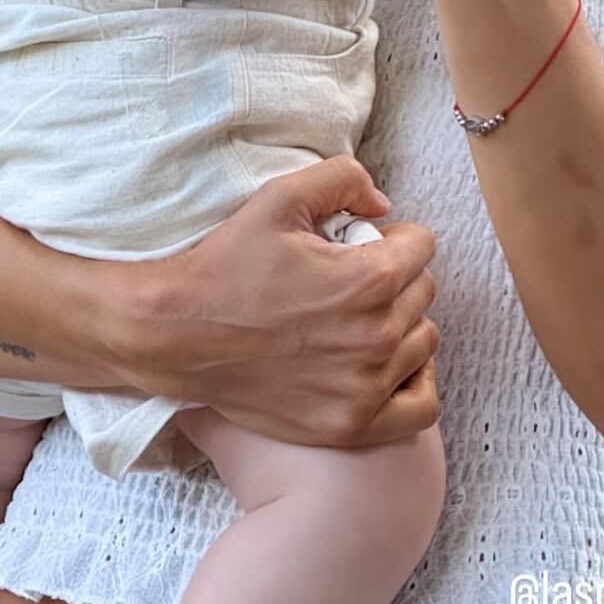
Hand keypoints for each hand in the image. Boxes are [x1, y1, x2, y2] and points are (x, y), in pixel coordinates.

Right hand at [112, 156, 439, 446]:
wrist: (179, 337)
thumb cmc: (227, 266)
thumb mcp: (279, 198)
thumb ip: (343, 178)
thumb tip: (382, 204)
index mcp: (368, 280)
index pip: (422, 246)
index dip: (394, 236)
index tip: (363, 244)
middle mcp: (377, 337)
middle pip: (423, 292)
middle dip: (396, 276)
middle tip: (352, 279)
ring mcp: (366, 388)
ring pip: (423, 343)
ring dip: (402, 324)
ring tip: (361, 318)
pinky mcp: (351, 426)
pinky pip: (420, 408)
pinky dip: (412, 383)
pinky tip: (385, 366)